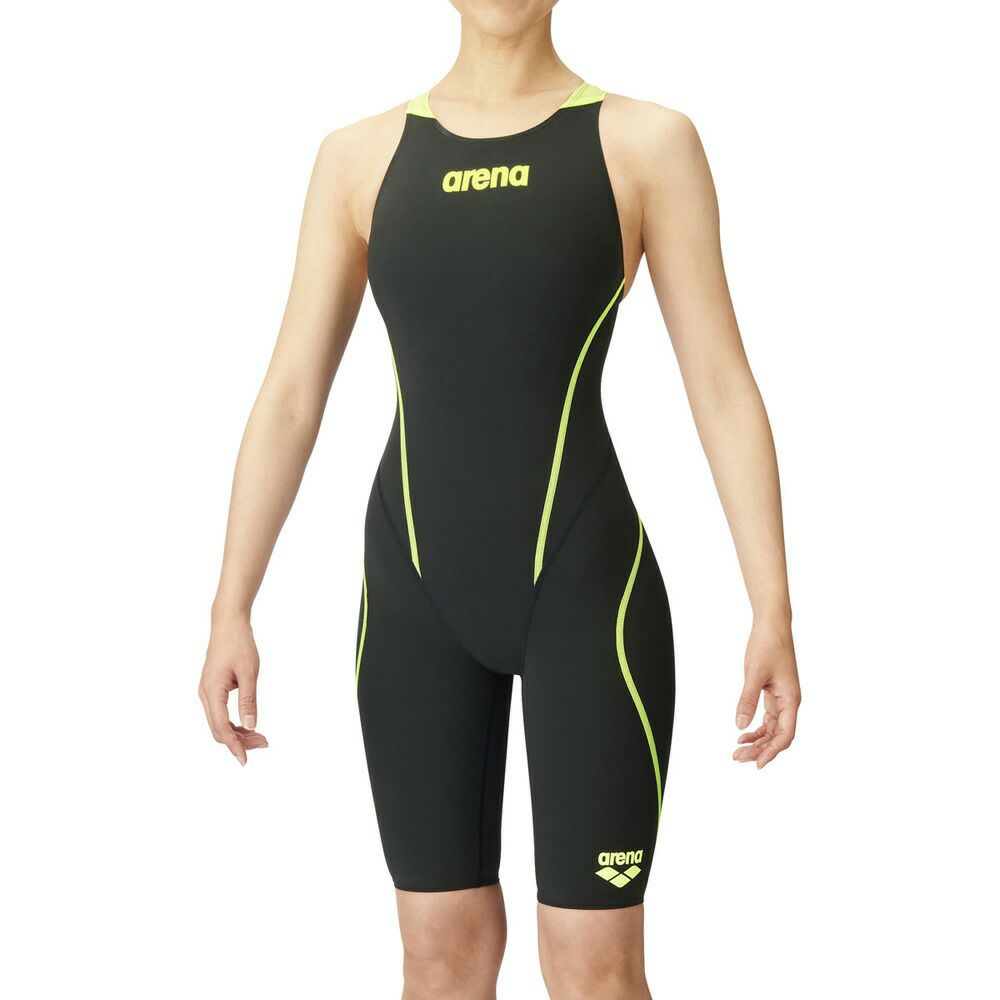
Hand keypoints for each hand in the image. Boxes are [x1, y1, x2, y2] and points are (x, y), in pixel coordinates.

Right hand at [198, 614, 267, 764]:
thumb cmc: (239, 644)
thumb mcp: (249, 672)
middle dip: (240, 741)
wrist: (228, 623)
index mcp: (212, 692)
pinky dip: (233, 722)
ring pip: (219, 723)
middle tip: (264, 743)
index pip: (220, 728)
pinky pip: (220, 713)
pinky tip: (249, 725)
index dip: (234, 746)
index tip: (245, 761)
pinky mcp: (212, 689)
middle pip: (218, 729)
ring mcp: (207, 692)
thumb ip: (249, 699)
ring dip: (238, 733)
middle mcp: (205, 695)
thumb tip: (251, 725)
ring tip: (261, 737)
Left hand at [733, 619, 799, 768]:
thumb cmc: (767, 645)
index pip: (785, 734)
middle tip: (738, 757)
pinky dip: (757, 728)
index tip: (757, 763)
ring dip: (758, 741)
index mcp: (791, 699)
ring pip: (773, 728)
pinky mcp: (774, 693)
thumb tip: (741, 725)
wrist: (772, 625)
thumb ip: (748, 700)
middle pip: (778, 735)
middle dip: (760, 749)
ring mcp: (782, 698)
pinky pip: (768, 717)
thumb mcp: (754, 673)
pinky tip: (743, 733)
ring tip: (738, 750)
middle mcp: (789, 702)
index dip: (772, 751)